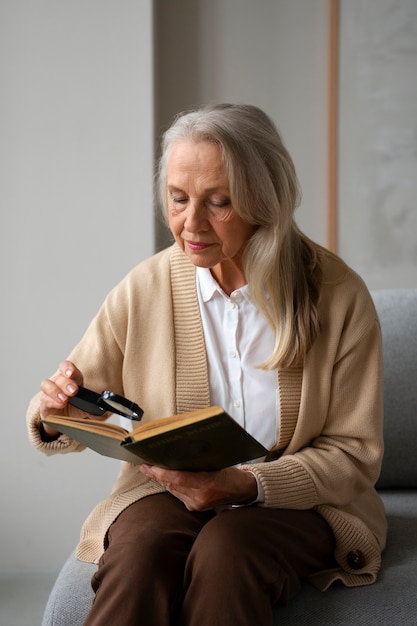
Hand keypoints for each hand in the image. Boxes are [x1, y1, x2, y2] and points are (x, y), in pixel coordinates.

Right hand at [39, 360, 90, 437]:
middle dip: (66, 383)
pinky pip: (44, 399)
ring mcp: (51, 392)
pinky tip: (59, 404)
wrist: (66, 421)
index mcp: (72, 379)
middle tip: (73, 390)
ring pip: (47, 384)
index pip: (67, 367)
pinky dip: (52, 401)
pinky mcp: (45, 403)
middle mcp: (59, 383)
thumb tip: (104, 411)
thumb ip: (96, 408)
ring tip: (64, 399)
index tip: (71, 373)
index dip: (68, 368)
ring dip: (55, 391)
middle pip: (59, 377)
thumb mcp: (89, 408)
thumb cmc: (77, 408)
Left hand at [140, 465, 257, 510]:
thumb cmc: (232, 473)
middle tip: (145, 465)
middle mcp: (199, 497)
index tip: (148, 466)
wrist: (243, 490)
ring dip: (163, 480)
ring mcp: (197, 504)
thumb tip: (176, 455)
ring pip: (173, 490)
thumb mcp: (217, 464)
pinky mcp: (195, 508)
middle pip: (172, 485)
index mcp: (206, 484)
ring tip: (152, 469)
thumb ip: (197, 463)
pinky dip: (172, 486)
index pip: (177, 478)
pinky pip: (178, 495)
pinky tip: (167, 478)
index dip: (161, 473)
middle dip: (157, 475)